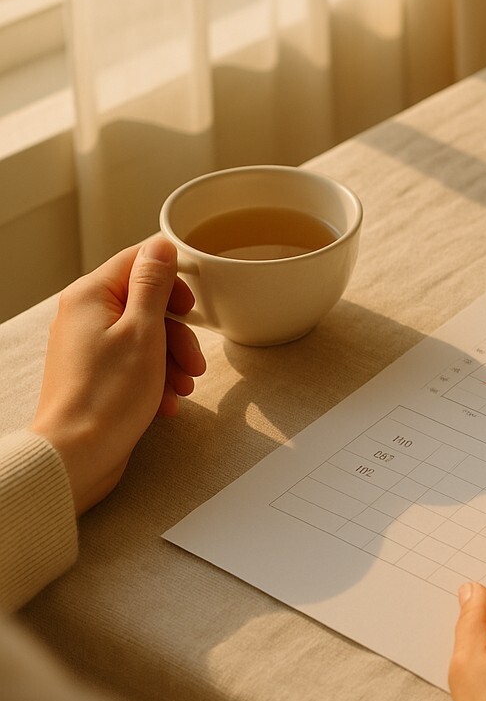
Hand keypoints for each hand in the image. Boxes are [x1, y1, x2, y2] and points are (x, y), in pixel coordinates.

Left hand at [30, 236, 205, 514]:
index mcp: (91, 295)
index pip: (138, 261)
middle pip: (146, 302)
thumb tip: (161, 246)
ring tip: (184, 386)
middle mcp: (84, 314)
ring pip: (145, 335)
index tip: (193, 305)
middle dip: (178, 331)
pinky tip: (166, 401)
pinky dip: (156, 377)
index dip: (173, 280)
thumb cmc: (108, 397)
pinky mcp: (96, 373)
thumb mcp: (144, 331)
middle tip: (194, 359)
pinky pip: (135, 361)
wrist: (77, 454)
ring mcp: (88, 345)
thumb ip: (154, 284)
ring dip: (172, 358)